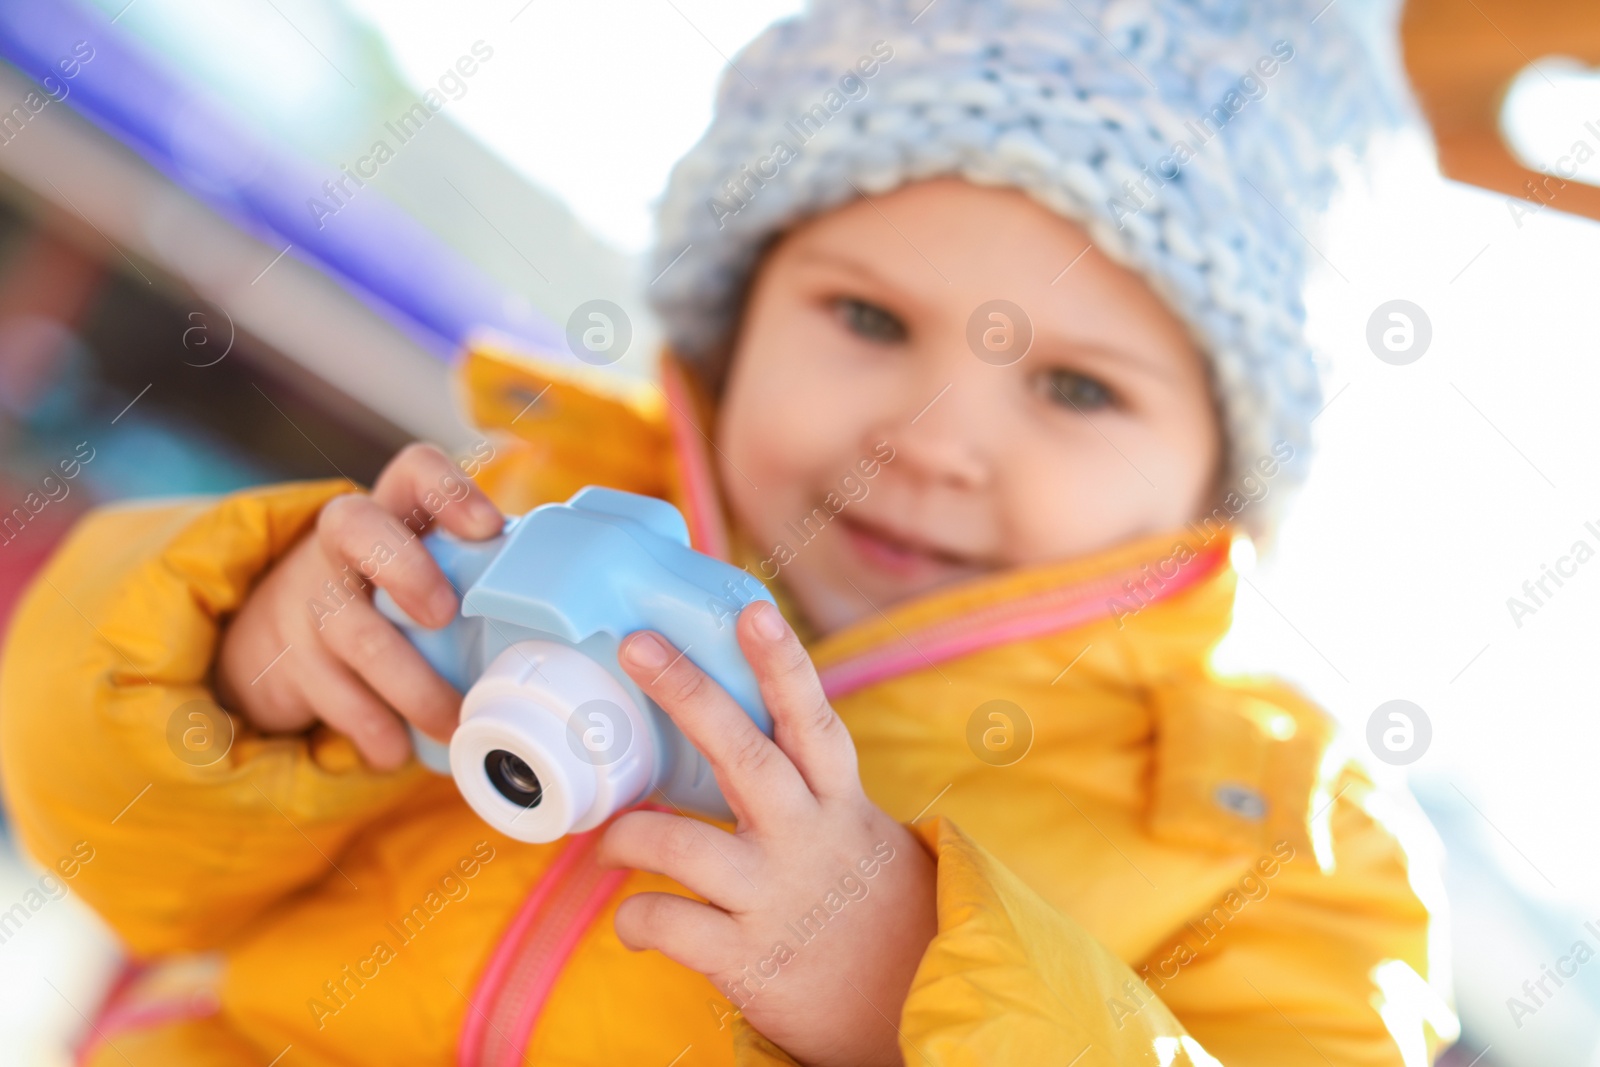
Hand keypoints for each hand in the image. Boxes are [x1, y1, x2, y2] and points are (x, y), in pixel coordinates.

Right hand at [215, 443, 503, 769]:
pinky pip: (328, 695)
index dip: (448, 490)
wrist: (280, 633)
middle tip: (445, 615)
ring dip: (409, 684)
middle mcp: (343, 545)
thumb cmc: (397, 595)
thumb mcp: (429, 565)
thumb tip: (597, 615)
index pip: (415, 470)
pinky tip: (398, 751)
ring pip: (351, 631)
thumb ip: (486, 572)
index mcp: (396, 511)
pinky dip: (371, 729)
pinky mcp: (288, 659)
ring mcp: (309, 599)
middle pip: (353, 526)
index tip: (489, 529)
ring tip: (454, 723)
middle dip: (405, 569)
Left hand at [599, 600, 936, 1066]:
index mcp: (839, 804)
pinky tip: (635, 922)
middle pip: (745, 753)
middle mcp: (808, 840)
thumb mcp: (859, 835)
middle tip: (639, 645)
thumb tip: (740, 725)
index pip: (811, 720)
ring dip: (631, 834)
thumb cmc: (875, 910)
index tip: (753, 610)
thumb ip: (808, 788)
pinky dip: (636, 921)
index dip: (782, 663)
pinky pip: (668, 925)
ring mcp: (776, 899)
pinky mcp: (749, 959)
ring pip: (683, 846)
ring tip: (610, 839)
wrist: (920, 1010)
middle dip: (688, 693)